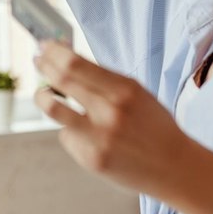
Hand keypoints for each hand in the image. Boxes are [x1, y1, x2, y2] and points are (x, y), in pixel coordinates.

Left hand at [33, 41, 189, 198]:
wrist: (175, 167)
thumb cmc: (153, 126)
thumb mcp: (137, 93)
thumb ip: (105, 80)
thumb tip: (67, 59)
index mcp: (124, 90)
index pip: (76, 64)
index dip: (54, 52)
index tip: (45, 46)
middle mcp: (110, 112)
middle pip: (62, 80)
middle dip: (44, 66)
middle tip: (37, 60)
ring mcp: (98, 137)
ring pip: (53, 109)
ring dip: (42, 96)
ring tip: (42, 93)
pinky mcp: (91, 159)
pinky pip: (66, 136)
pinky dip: (71, 131)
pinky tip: (87, 136)